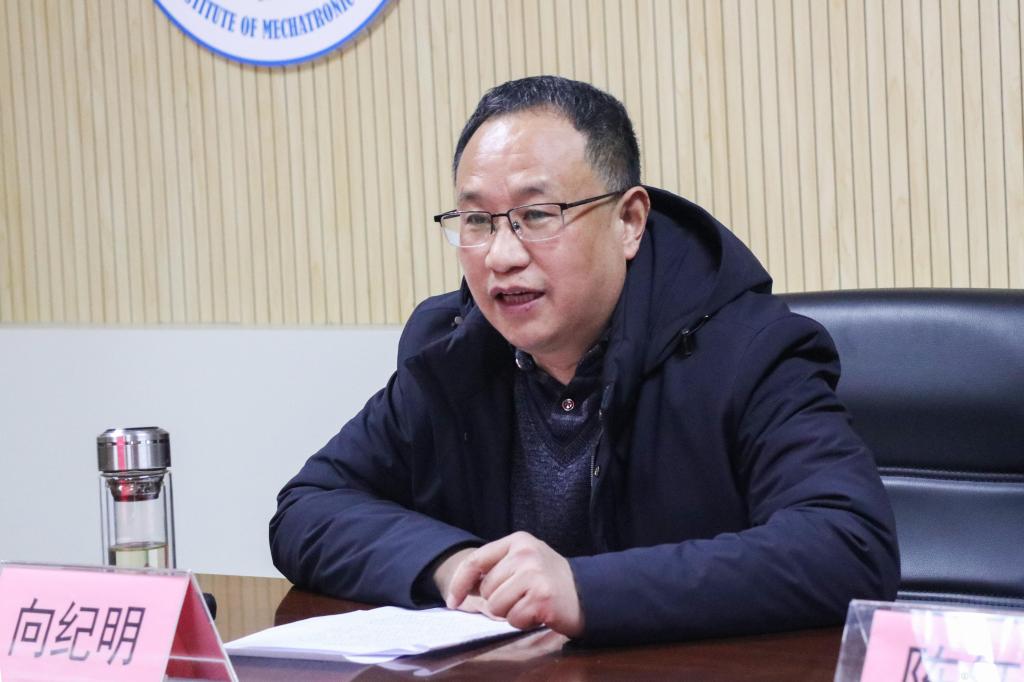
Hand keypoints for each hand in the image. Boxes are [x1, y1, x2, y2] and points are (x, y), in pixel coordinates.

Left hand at [442, 531, 583, 636]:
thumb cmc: (550, 580)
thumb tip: (464, 587)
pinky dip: (523, 621)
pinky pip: (513, 619)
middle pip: (486, 589)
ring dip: (510, 612)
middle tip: (522, 596)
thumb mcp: (525, 561)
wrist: (587, 593)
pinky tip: (539, 612)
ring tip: (530, 603)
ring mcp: (534, 574)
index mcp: (518, 541)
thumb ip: (497, 567)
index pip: (475, 561)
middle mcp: (525, 553)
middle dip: (498, 601)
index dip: (459, 583)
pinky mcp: (542, 597)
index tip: (453, 601)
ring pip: (496, 606)